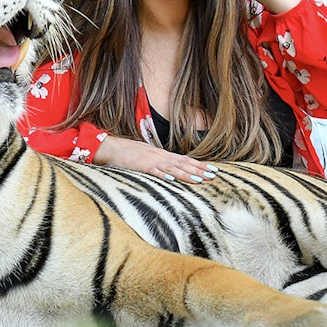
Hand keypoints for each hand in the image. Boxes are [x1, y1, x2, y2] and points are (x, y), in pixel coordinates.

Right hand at [94, 134, 218, 183]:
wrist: (112, 147)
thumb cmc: (130, 154)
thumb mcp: (150, 158)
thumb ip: (162, 163)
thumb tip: (175, 170)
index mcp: (163, 155)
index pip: (185, 160)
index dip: (199, 165)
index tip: (213, 169)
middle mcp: (161, 157)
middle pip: (183, 164)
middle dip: (199, 170)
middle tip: (213, 175)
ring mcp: (152, 161)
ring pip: (172, 168)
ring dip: (186, 174)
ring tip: (199, 179)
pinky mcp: (141, 165)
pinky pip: (154, 171)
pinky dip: (163, 175)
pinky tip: (171, 179)